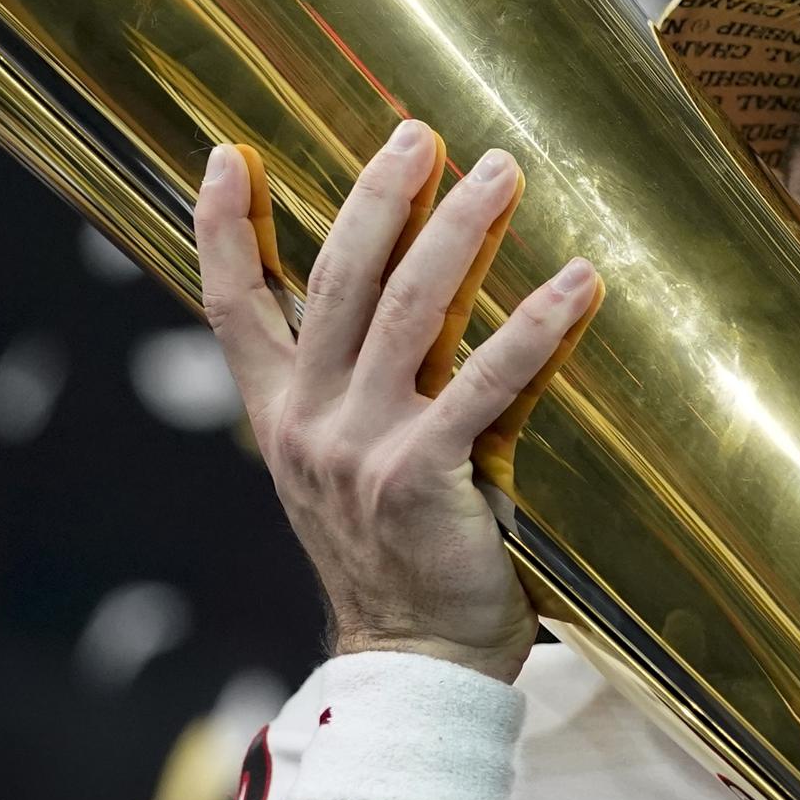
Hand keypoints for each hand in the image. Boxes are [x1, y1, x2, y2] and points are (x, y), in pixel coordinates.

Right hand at [195, 120, 600, 683]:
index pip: (234, 307)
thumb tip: (404, 306)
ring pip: (409, 311)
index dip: (223, 229)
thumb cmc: (399, 563)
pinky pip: (485, 385)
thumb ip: (356, 397)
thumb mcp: (348, 472)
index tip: (224, 154)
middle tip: (421, 133)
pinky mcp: (425, 478)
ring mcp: (362, 449)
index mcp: (280, 418)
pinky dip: (533, 328)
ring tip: (502, 172)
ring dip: (458, 231)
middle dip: (379, 197)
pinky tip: (577, 284)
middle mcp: (310, 424)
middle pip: (337, 280)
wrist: (414, 665)